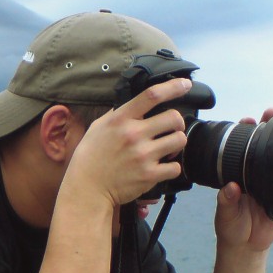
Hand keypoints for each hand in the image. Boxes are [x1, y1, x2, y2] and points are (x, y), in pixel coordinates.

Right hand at [68, 78, 191, 206]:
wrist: (87, 188)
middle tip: (170, 129)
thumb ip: (117, 115)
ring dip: (176, 144)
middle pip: (174, 118)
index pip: (152, 95)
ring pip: (179, 140)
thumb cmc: (90, 157)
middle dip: (176, 123)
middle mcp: (134, 135)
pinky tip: (161, 167)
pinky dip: (171, 167)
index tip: (185, 84)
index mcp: (121, 119)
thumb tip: (135, 105)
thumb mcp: (98, 127)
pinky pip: (175, 167)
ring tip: (166, 149)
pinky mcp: (149, 175)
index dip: (173, 87)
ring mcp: (143, 155)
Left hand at [213, 108, 272, 251]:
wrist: (246, 247)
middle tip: (270, 113)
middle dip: (267, 128)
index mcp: (238, 175)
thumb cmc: (231, 227)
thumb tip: (230, 187)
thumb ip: (226, 202)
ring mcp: (272, 183)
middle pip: (263, 147)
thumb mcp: (225, 215)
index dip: (245, 133)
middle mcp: (255, 175)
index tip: (247, 120)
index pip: (242, 149)